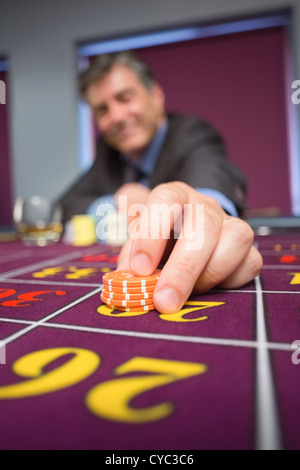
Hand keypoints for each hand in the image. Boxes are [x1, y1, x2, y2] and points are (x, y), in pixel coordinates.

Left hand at [117, 181, 262, 313]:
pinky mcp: (247, 249)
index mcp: (174, 196)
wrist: (184, 237)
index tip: (139, 268)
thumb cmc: (158, 241)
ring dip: (210, 272)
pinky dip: (230, 281)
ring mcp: (230, 225)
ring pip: (237, 236)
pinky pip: (250, 262)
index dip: (152, 233)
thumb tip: (127, 275)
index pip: (166, 199)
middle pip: (204, 223)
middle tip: (164, 300)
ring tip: (190, 293)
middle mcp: (205, 207)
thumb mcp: (138, 240)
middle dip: (184, 266)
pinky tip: (209, 289)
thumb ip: (130, 254)